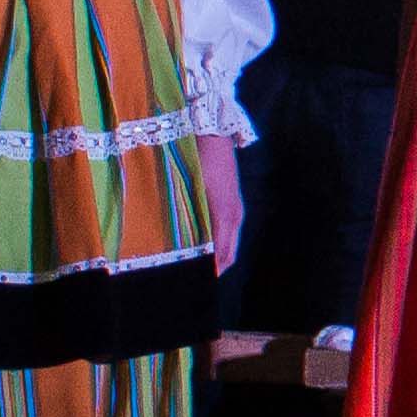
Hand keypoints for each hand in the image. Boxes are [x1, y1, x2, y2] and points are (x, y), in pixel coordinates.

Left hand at [199, 136, 245, 275]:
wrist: (211, 133)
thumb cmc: (195, 160)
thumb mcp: (188, 192)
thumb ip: (187, 219)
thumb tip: (181, 247)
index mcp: (224, 215)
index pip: (223, 255)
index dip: (210, 271)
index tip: (193, 284)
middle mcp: (234, 215)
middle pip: (230, 253)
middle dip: (215, 269)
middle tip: (192, 281)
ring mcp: (235, 208)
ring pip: (230, 243)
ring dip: (217, 257)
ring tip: (195, 267)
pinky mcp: (231, 202)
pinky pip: (228, 231)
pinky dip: (218, 244)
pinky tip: (201, 245)